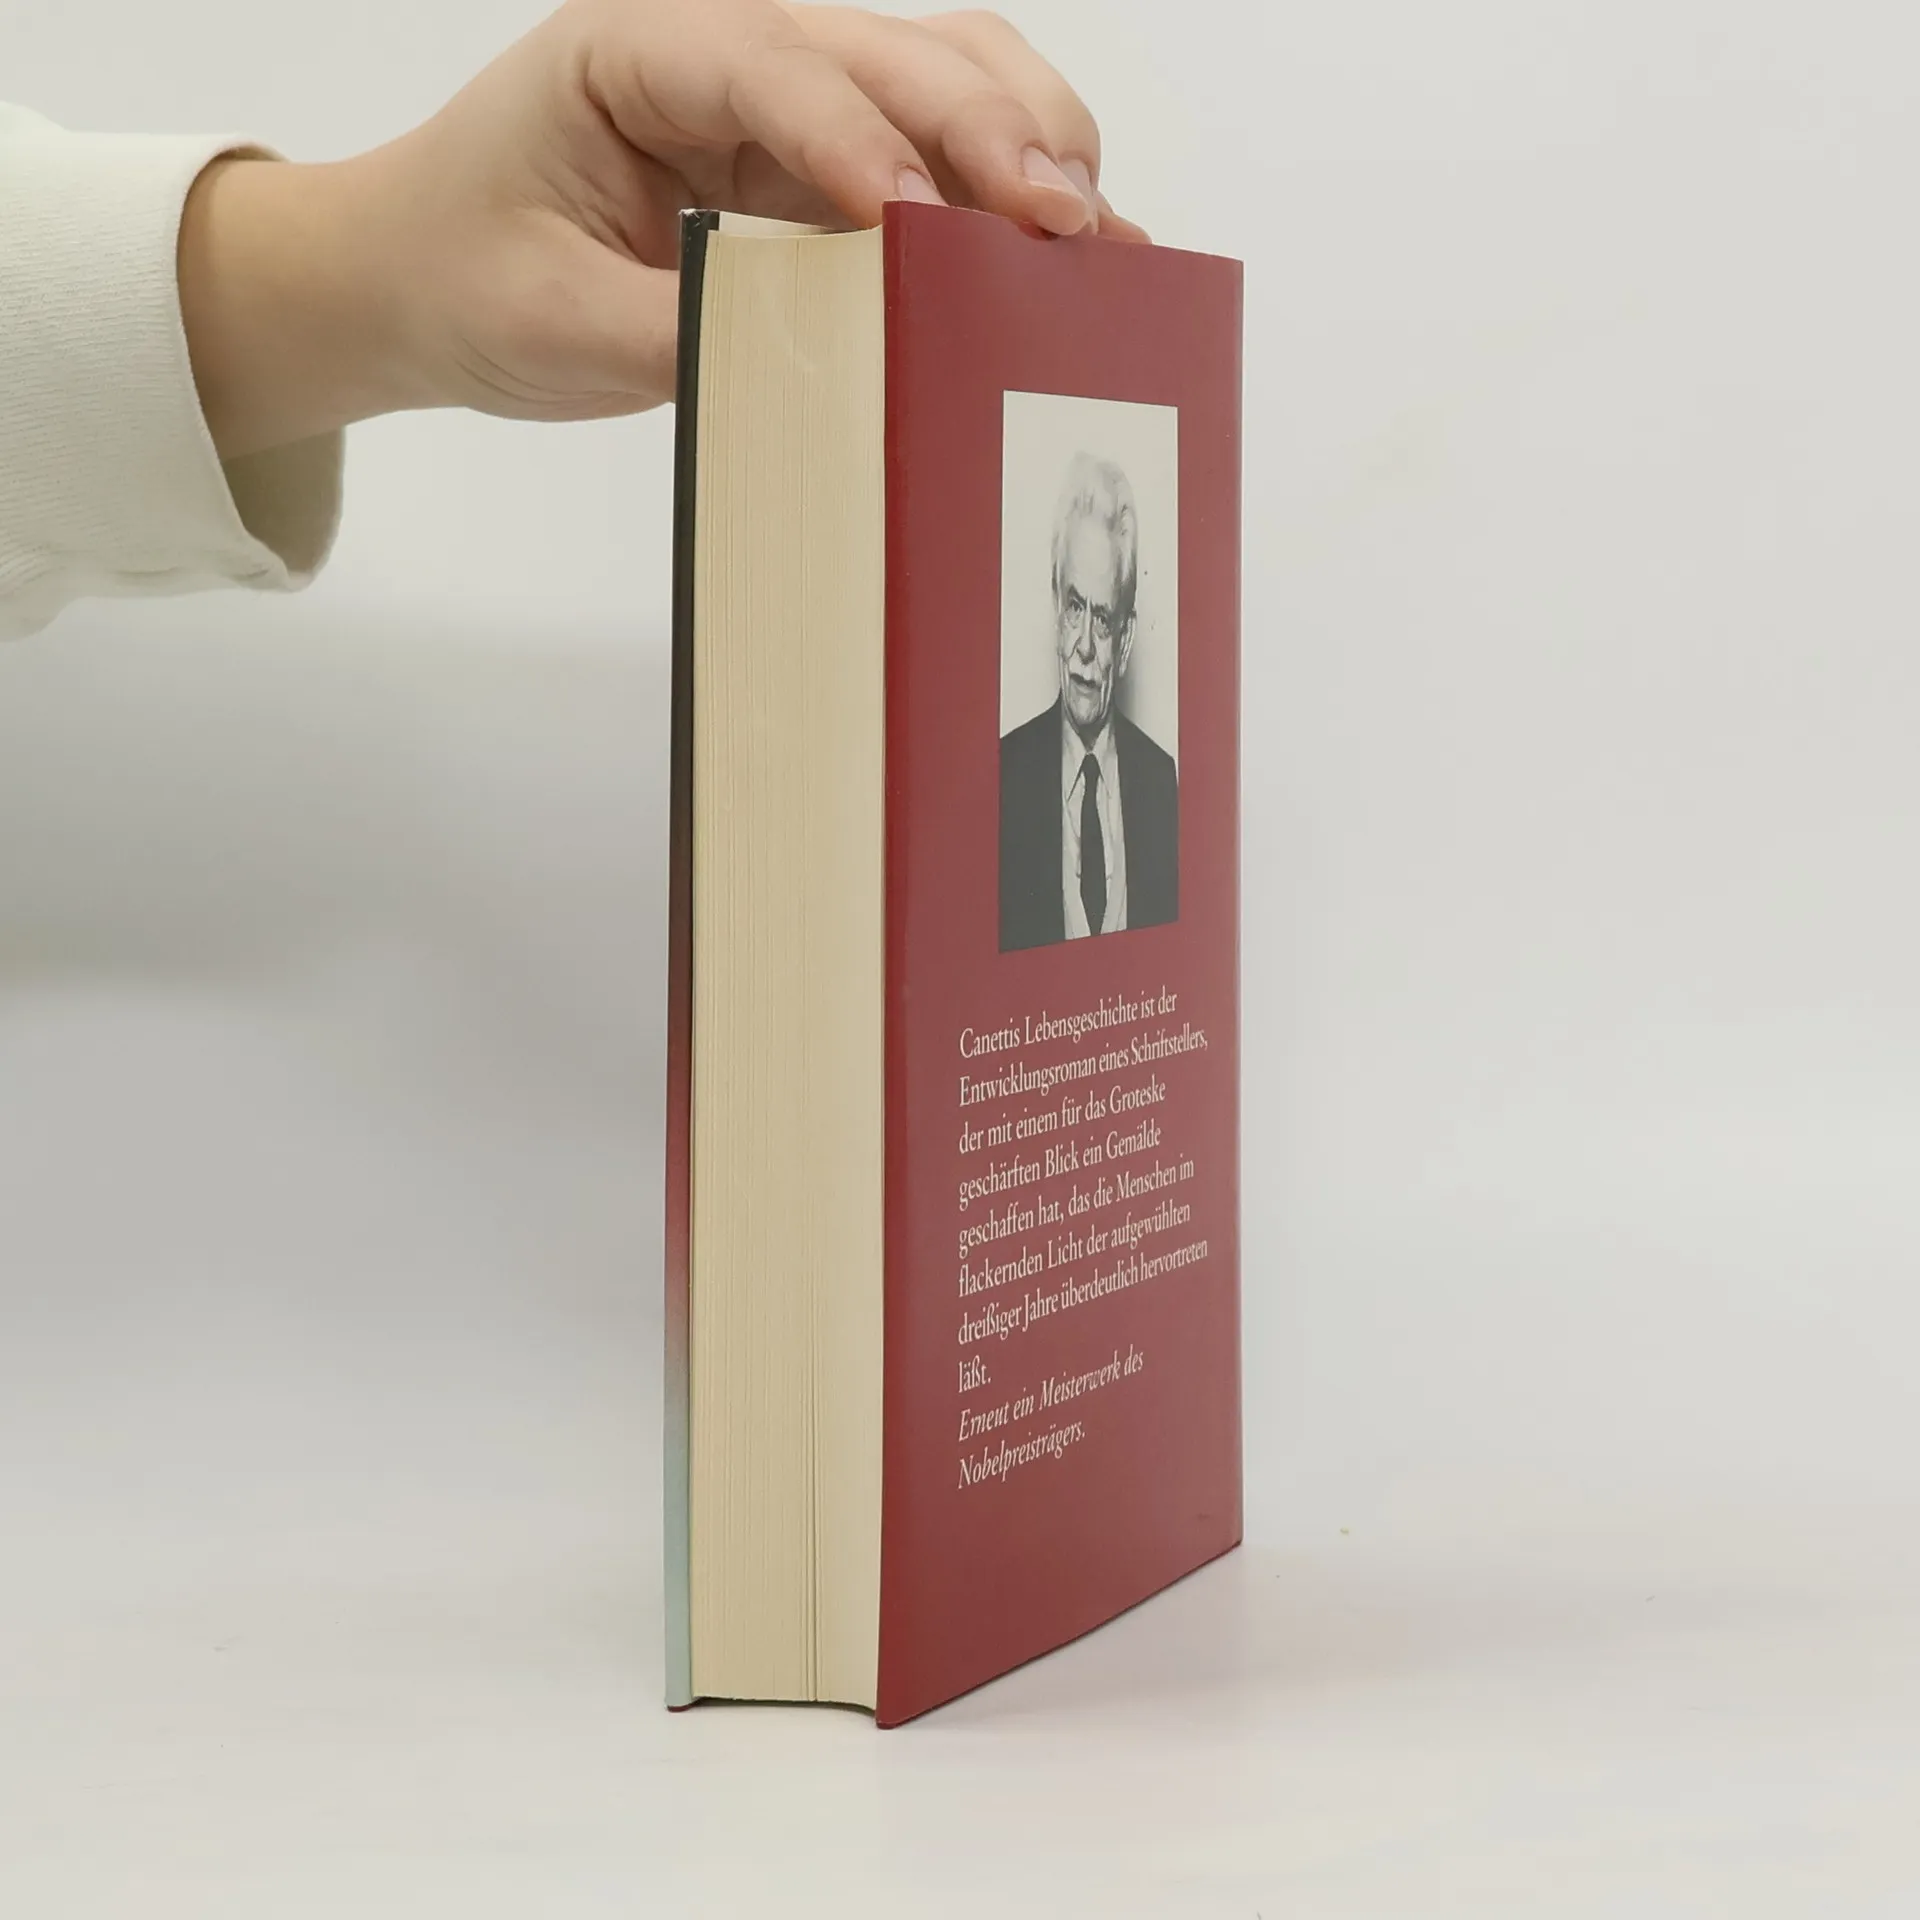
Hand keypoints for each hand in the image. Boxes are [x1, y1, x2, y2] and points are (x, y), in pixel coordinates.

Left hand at [179, 1, 1145, 459]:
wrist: (420, 278)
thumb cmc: (468, 278)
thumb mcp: (554, 322)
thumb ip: (684, 330)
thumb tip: (825, 355)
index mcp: (631, 52)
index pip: (769, 71)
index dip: (859, 140)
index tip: (922, 221)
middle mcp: (720, 49)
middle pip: (884, 52)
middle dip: (984, 133)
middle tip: (1065, 221)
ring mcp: (775, 98)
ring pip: (932, 70)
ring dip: (1022, 135)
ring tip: (1090, 225)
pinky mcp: (809, 158)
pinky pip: (926, 142)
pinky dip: (1003, 177)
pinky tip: (1061, 231)